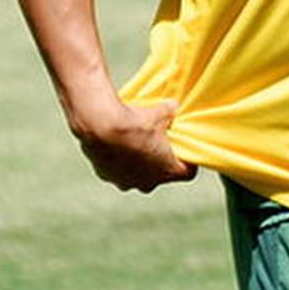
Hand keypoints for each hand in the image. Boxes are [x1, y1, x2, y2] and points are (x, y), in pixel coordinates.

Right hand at [73, 99, 197, 192]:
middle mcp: (149, 183)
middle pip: (160, 176)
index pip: (187, 173)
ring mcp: (127, 182)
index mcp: (168, 171)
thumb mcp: (159, 112)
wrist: (100, 126)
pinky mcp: (107, 177)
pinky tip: (114, 146)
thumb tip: (174, 106)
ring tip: (132, 145)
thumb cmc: (135, 122)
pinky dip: (117, 163)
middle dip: (158, 162)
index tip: (183, 151)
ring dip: (136, 164)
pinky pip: (116, 172)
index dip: (187, 162)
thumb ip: (169, 111)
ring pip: (136, 176)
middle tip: (156, 145)